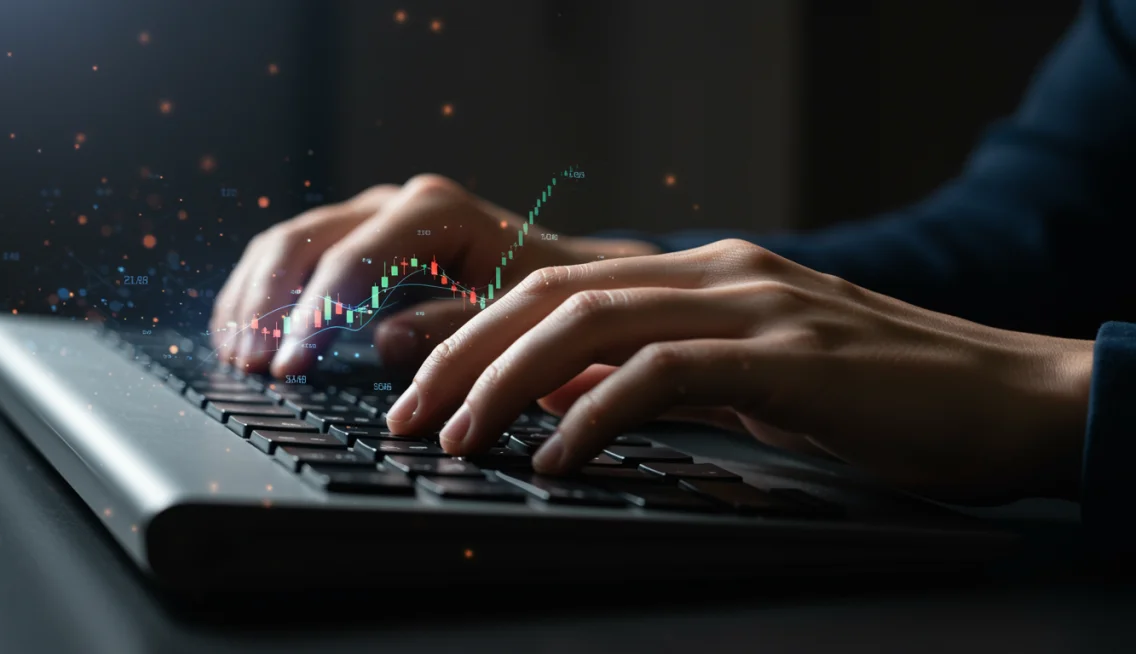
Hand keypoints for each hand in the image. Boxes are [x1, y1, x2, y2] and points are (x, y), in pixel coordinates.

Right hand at [208, 175, 657, 373]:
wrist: (563, 276)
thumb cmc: (543, 300)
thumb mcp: (511, 319)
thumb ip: (450, 330)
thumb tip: (383, 341)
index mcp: (434, 211)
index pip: (352, 257)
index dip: (313, 314)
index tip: (289, 366)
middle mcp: (396, 201)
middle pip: (303, 240)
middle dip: (268, 305)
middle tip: (250, 366)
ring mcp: (373, 214)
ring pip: (288, 242)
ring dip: (253, 297)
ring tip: (235, 356)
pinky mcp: (359, 236)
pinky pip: (294, 254)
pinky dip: (263, 291)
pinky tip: (243, 332)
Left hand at [385, 239, 1093, 502]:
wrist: (1009, 397)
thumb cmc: (881, 396)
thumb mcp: (753, 377)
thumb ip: (667, 373)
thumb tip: (569, 401)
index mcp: (704, 275)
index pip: (558, 284)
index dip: (476, 329)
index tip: (419, 381)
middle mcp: (718, 274)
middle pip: (553, 295)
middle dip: (466, 354)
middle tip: (410, 415)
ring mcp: (755, 307)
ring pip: (592, 322)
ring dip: (508, 382)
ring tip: (457, 439)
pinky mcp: (789, 357)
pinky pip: (664, 373)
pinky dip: (595, 412)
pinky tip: (554, 460)